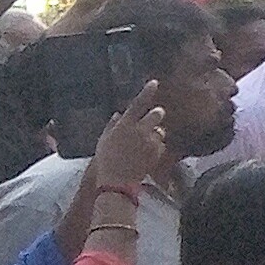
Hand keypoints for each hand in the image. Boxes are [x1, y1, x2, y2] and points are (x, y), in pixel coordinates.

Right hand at [85, 84, 169, 200]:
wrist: (117, 181)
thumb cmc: (106, 160)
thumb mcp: (104, 140)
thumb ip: (112, 126)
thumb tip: (119, 115)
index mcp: (125, 125)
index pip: (137, 104)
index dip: (147, 92)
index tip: (154, 83)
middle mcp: (139, 131)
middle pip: (157, 114)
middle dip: (156, 115)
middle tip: (153, 118)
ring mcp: (150, 142)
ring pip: (160, 131)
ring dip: (155, 134)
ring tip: (143, 145)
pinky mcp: (157, 154)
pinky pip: (161, 145)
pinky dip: (156, 148)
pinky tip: (145, 155)